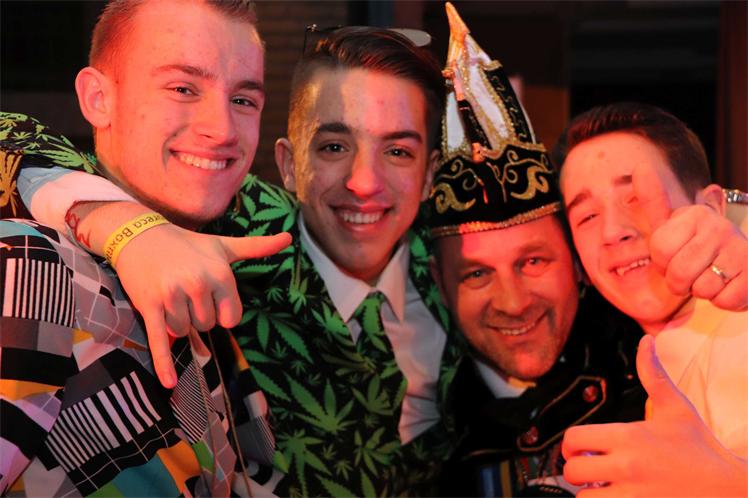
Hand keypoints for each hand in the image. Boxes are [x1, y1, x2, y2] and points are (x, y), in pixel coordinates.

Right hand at [115, 224, 290, 387]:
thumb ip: (256, 247)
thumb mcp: (223, 245)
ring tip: (170, 297)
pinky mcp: (149, 306)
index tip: (209, 298)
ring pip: (184, 333)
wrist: (139, 235)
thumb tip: (288, 238)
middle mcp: (198, 284)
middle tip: (185, 292)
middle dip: (197, 315)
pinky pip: (160, 341)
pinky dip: (164, 364)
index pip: (231, 319)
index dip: (220, 314)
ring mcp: (173, 296)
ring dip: (177, 323)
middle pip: (206, 326)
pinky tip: (169, 383)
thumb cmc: (187, 244)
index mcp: (221, 274)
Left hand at [562, 335, 747, 496]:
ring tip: (601, 487)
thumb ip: (653, 374)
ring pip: (584, 497)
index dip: (572, 444)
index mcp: (629, 436)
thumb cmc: (701, 449)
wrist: (730, 490)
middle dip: (577, 469)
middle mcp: (627, 466)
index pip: (574, 439)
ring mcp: (633, 495)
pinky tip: (616, 497)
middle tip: (589, 469)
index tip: (582, 448)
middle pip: (572, 470)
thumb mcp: (677, 408)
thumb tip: (646, 341)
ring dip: (588, 492)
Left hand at [633, 164, 747, 310]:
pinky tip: (729, 284)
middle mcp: (720, 226)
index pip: (659, 251)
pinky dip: (723, 300)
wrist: (742, 265)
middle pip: (678, 273)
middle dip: (680, 282)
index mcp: (696, 214)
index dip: (663, 263)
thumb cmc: (698, 247)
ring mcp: (740, 249)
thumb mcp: (672, 226)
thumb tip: (640, 166)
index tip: (676, 256)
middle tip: (693, 272)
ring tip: (713, 276)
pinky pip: (724, 300)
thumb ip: (654, 202)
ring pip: (702, 289)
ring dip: (703, 291)